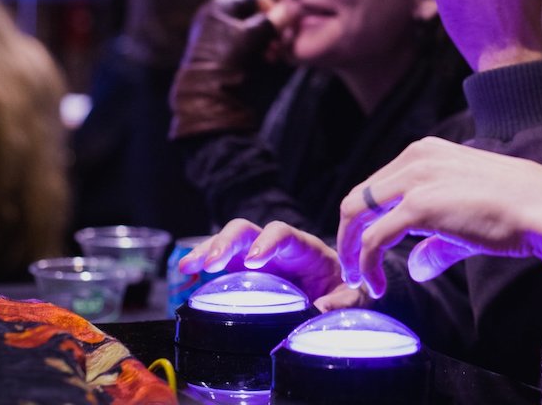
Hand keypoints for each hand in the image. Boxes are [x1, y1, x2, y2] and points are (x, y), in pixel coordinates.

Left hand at [168, 0, 293, 137]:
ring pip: (249, 29)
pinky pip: (240, 42)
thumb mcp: (255, 37)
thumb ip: (275, 20)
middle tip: (280, 43)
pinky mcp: (215, 50)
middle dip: (270, 27)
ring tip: (273, 55)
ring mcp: (213, 33)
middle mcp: (214, 15)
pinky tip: (264, 61)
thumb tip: (292, 9)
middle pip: (252, 13)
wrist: (207, 93)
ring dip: (265, 39)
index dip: (272, 8)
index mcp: (219, 5)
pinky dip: (254, 48)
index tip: (282, 25)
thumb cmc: (230, 59)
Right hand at [178, 218, 366, 310]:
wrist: (337, 297)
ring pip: (226, 244)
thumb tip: (319, 311)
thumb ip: (342, 302)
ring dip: (206, 251)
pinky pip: (218, 265)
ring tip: (187, 266)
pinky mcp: (240, 274)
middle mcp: (274, 248)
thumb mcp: (354, 297)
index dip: (266, 242)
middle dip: (227, 242)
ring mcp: (253, 259)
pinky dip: (202, 266)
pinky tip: (187, 276)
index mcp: (304, 248)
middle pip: (246, 230)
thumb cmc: (345, 290)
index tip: (254, 261)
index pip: (282, 233)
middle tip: (212, 263)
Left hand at [335, 137, 541, 297]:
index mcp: (426, 151)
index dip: (365, 219)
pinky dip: (366, 264)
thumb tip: (417, 267)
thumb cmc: (517, 210)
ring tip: (360, 279)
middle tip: (354, 267)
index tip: (366, 247)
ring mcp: (415, 180)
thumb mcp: (468, 217)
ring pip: (355, 214)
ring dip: (351, 251)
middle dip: (349, 235)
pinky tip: (376, 285)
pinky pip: (373, 238)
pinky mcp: (418, 206)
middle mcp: (415, 158)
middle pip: (358, 197)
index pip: (377, 184)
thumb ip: (437, 241)